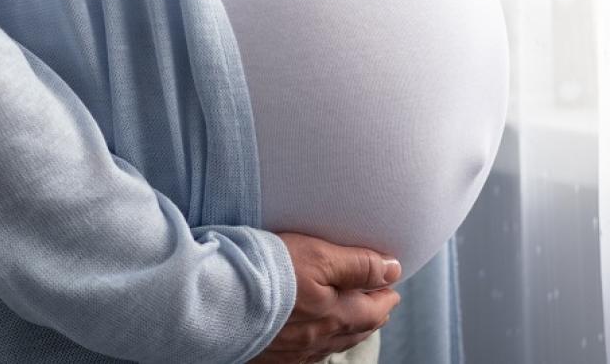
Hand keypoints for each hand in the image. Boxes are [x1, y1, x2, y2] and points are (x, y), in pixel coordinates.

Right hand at [250, 231, 402, 363]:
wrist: (216, 300)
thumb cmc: (268, 272)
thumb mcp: (320, 256)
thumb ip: (358, 264)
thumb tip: (393, 269)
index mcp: (336, 315)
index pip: (373, 310)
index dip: (385, 296)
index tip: (391, 287)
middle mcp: (318, 340)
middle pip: (355, 330)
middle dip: (370, 315)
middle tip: (379, 304)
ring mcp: (293, 352)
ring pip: (331, 344)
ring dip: (347, 330)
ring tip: (354, 319)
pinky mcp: (269, 357)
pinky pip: (304, 354)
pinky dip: (317, 343)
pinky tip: (313, 339)